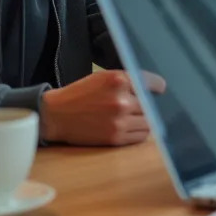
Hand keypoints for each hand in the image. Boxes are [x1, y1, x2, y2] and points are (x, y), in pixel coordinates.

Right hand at [39, 69, 165, 145]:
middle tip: (141, 106)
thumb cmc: (81, 94)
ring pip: (149, 122)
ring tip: (134, 117)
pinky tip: (129, 127)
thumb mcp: (103, 78)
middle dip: (148, 105)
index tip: (158, 90)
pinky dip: (139, 132)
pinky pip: (140, 136)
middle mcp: (121, 100)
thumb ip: (127, 81)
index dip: (157, 87)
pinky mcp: (115, 138)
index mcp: (119, 80)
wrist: (56, 115)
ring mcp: (119, 121)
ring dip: (145, 120)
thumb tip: (153, 89)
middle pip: (151, 105)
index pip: (153, 83)